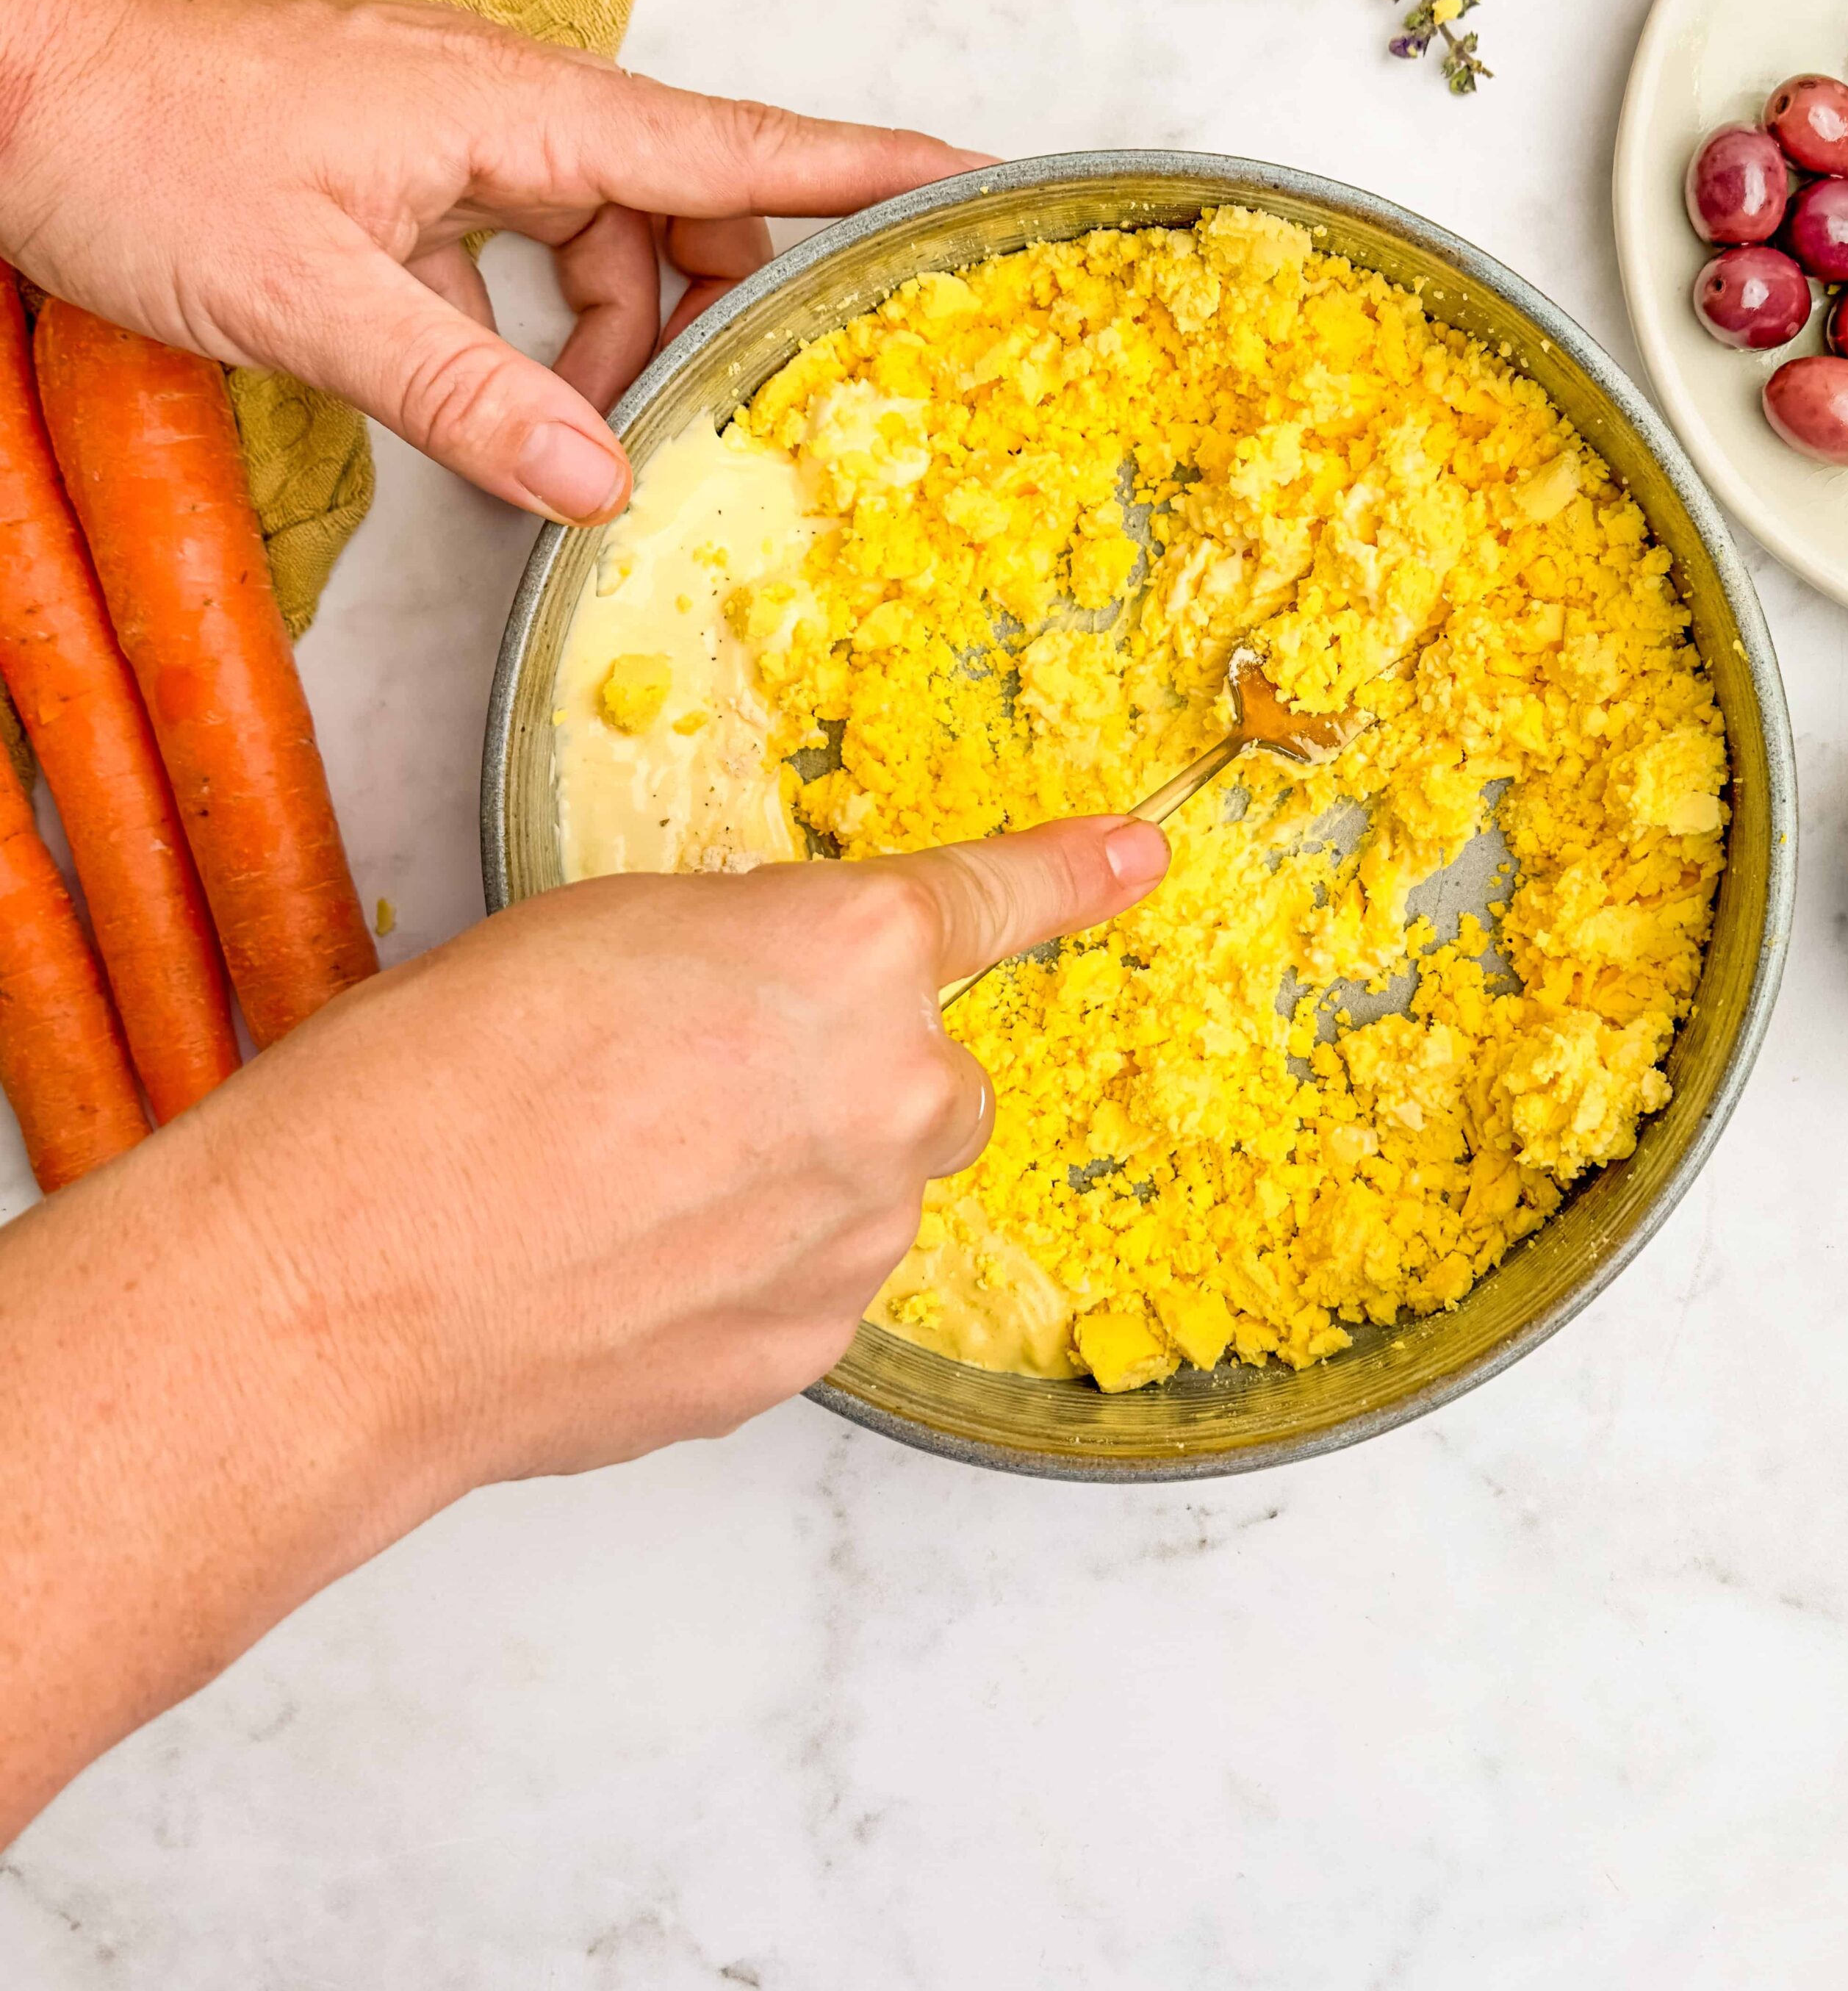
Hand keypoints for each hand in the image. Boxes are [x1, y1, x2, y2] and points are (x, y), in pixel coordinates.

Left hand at [0, 0, 980, 524]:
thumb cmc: (133, 145)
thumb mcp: (306, 293)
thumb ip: (468, 393)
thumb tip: (603, 486)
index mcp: (515, 108)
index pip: (729, 144)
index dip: (856, 169)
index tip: (969, 178)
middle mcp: (507, 108)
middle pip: (683, 202)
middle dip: (717, 301)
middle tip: (732, 406)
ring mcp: (458, 136)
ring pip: (603, 238)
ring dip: (608, 340)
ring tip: (565, 434)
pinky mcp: (408, 172)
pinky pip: (522, 253)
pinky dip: (530, 334)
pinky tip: (494, 400)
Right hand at [0, 816, 1168, 1838]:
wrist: (350, 1283)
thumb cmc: (435, 1079)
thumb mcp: (601, 938)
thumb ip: (743, 960)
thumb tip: (777, 1006)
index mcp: (844, 953)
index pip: (992, 902)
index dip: (1070, 874)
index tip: (1136, 858)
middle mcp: (890, 1093)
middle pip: (934, 1082)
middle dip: (856, 1081)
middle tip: (701, 1095)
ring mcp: (858, 1238)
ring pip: (871, 1193)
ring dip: (795, 1184)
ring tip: (629, 1194)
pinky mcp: (807, 1351)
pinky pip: (813, 1288)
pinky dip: (750, 1276)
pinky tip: (629, 1272)